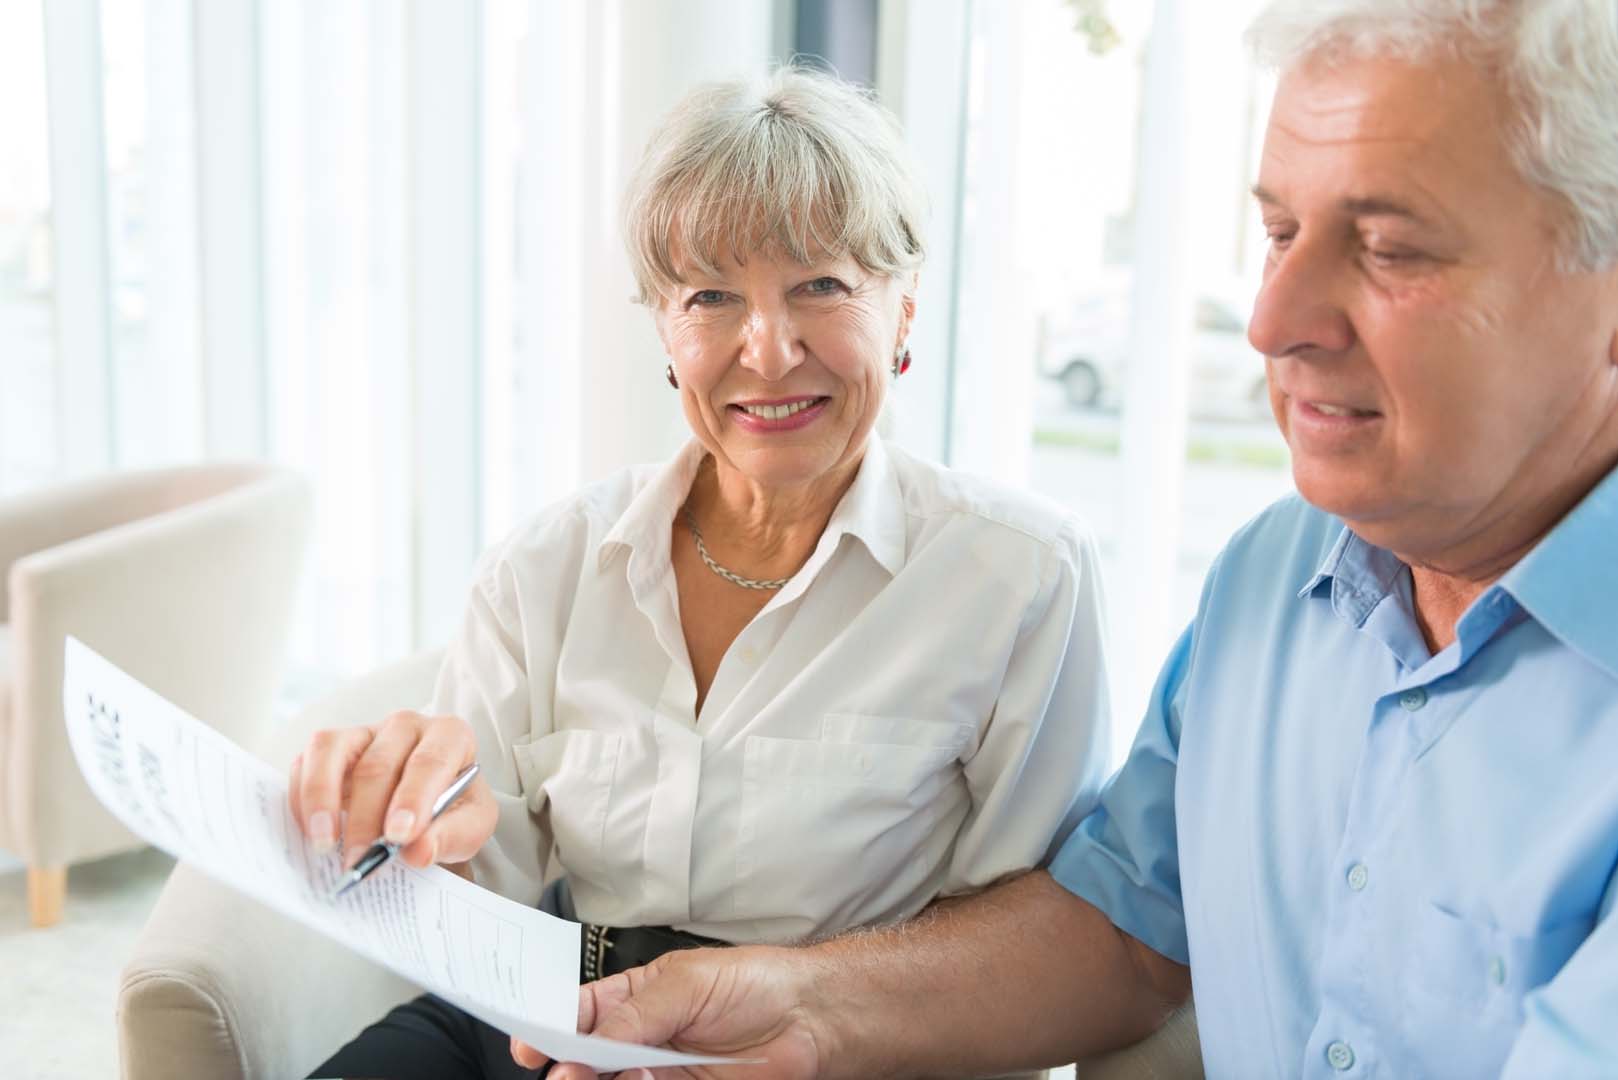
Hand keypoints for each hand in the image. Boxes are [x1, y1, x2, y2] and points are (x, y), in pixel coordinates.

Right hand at [288, 711, 497, 872]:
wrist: (426, 813)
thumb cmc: (452, 812)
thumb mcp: (471, 826)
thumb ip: (453, 836)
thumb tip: (418, 852)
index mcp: (449, 736)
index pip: (430, 761)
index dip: (412, 799)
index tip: (398, 836)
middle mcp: (405, 725)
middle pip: (377, 765)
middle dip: (366, 818)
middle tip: (360, 861)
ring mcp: (363, 732)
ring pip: (331, 750)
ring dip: (322, 800)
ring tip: (325, 845)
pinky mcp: (330, 748)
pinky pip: (306, 762)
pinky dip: (303, 798)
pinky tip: (312, 833)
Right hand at [511, 945, 828, 1078]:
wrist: (810, 1019)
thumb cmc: (754, 983)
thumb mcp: (686, 984)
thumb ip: (635, 1015)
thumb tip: (587, 1045)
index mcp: (634, 996)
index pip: (579, 1012)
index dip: (550, 1026)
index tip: (530, 1044)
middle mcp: (641, 1037)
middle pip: (587, 1058)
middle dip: (569, 1066)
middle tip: (565, 1073)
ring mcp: (659, 1071)